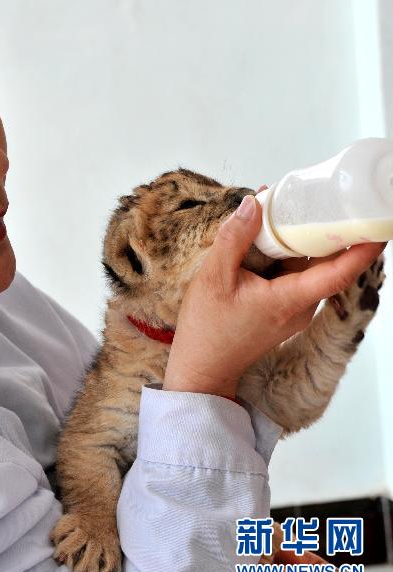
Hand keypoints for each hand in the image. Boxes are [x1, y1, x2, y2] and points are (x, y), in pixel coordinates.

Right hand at [163, 192, 385, 398]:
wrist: (203, 367)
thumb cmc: (208, 328)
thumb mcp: (213, 277)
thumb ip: (234, 238)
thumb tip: (254, 203)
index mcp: (288, 300)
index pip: (339, 273)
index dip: (362, 248)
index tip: (376, 224)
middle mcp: (300, 308)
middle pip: (324, 263)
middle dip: (320, 230)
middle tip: (316, 198)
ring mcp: (294, 312)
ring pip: (306, 269)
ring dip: (297, 242)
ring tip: (278, 213)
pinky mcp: (284, 312)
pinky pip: (293, 277)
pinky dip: (285, 257)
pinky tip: (263, 240)